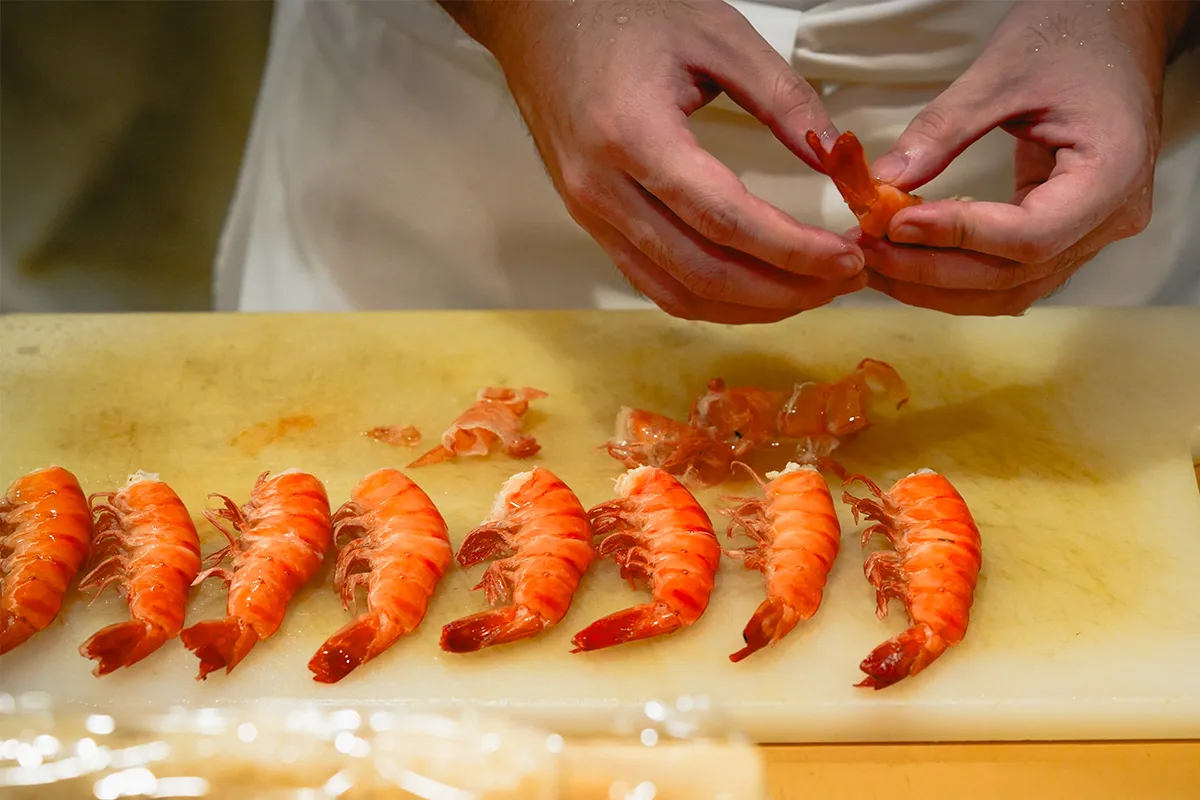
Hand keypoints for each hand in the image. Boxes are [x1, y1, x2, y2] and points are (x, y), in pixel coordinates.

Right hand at [438, 0, 865, 323]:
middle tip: (843, 279)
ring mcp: (589, 211)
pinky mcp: (590, 221)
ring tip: (809, 290)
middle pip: (703, 271)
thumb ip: (782, 97)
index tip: (845, 256)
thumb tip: (834, 157)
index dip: (792, 250)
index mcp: (632, 134)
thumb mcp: (717, 34)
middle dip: (784, 288)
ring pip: (677, 292)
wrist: (540, 15)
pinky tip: (753, 291)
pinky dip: (709, 299)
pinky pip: (652, 282)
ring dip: (750, 305)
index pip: (724, 219)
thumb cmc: (619, 12)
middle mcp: (601, 187)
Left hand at [860, 0, 1192, 315]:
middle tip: (866, 251)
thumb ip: (942, 130)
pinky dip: (955, 274)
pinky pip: (1008, 274)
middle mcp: (1111, 218)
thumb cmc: (1074, 35)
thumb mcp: (1002, 72)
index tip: (895, 224)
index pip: (1031, 236)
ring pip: (1007, 289)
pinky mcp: (1066, 234)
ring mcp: (1091, 233)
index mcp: (1113, 174)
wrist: (1114, 26)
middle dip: (930, 271)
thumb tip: (882, 183)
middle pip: (1013, 276)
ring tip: (875, 260)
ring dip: (935, 285)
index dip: (957, 237)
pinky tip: (907, 257)